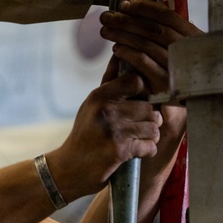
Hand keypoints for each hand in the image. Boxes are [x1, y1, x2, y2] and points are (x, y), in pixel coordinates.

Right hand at [47, 66, 163, 198]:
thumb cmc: (84, 134)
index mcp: (100, 95)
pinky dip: (147, 150)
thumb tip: (118, 55)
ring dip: (151, 136)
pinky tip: (138, 151)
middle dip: (150, 119)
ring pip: (153, 127)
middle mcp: (106, 110)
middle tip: (143, 126)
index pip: (136, 81)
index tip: (142, 102)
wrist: (69, 167)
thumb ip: (109, 82)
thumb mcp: (92, 105)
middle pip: (149, 107)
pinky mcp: (119, 151)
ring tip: (141, 138)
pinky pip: (149, 146)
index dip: (144, 92)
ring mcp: (113, 131)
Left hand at [98, 0, 202, 94]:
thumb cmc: (177, 71)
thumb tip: (136, 10)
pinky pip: (142, 62)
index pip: (168, 16)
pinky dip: (127, 52)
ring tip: (106, 31)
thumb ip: (165, 32)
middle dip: (127, 20)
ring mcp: (177, 69)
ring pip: (146, 44)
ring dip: (122, 35)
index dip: (144, 8)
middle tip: (107, 17)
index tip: (125, 4)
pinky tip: (116, 49)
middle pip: (154, 29)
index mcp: (194, 37)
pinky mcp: (165, 85)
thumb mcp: (178, 48)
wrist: (190, 104)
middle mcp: (189, 51)